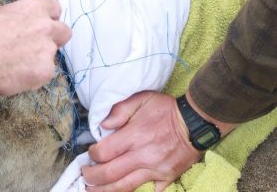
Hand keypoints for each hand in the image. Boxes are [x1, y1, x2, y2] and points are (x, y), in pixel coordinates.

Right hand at [0, 0, 71, 95]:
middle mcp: (45, 26)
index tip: (40, 26)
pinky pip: (46, 72)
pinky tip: (17, 75)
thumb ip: (24, 18)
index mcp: (33, 8)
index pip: (55, 9)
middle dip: (54, 39)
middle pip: (64, 32)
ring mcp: (47, 50)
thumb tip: (30, 24)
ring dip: (41, 58)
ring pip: (53, 54)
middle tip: (35, 47)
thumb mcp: (2, 15)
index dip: (48, 18)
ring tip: (18, 64)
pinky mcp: (45, 71)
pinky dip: (35, 75)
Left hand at [82, 91, 200, 191]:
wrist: (196, 121)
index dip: (93, 155)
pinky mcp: (167, 178)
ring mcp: (156, 170)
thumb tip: (103, 124)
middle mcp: (143, 155)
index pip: (104, 152)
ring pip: (125, 187)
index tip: (90, 154)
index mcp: (134, 135)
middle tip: (85, 176)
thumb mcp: (142, 99)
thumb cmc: (166, 109)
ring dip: (106, 191)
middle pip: (110, 174)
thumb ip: (120, 110)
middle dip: (92, 177)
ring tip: (93, 191)